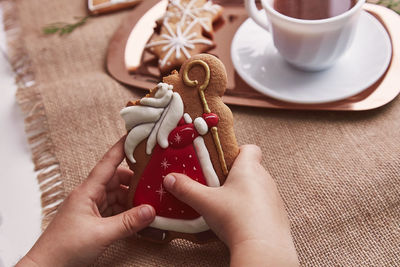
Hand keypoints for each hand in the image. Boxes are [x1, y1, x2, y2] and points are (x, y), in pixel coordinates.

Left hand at [17, 137, 154, 266]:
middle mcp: (89, 196)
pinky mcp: (94, 220)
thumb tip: (151, 210)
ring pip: (116, 195)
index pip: (107, 163)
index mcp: (87, 192)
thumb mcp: (101, 234)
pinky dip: (127, 211)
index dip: (121, 148)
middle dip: (134, 179)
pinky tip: (138, 215)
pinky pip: (114, 209)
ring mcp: (91, 208)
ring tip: (149, 200)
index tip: (135, 135)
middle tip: (153, 178)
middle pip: (116, 179)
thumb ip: (128, 222)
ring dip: (131, 197)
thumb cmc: (64, 248)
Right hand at [163, 145, 298, 265]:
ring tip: (227, 205)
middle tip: (217, 185)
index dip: (237, 151)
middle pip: (251, 168)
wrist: (262, 247)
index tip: (223, 161)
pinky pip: (263, 205)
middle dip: (234, 175)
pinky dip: (253, 208)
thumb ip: (186, 189)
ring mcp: (273, 197)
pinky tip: (241, 220)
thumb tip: (170, 179)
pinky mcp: (277, 214)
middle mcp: (265, 179)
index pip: (250, 148)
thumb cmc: (236, 218)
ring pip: (258, 187)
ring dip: (244, 192)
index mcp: (249, 168)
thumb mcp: (205, 202)